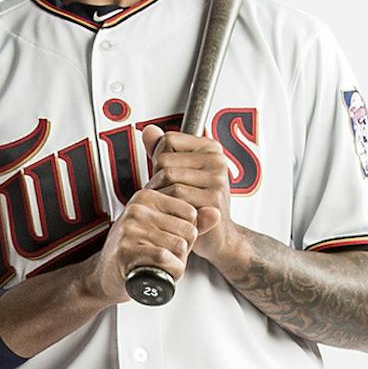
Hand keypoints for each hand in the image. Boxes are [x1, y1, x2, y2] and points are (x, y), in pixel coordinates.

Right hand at [81, 182, 200, 306]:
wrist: (105, 276)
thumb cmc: (135, 251)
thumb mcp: (165, 230)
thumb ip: (193, 221)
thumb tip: (216, 212)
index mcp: (147, 197)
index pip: (191, 213)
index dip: (187, 234)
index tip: (168, 240)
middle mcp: (137, 208)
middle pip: (188, 231)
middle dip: (183, 250)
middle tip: (162, 256)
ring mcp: (129, 229)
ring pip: (179, 247)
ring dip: (177, 264)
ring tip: (159, 265)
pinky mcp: (126, 250)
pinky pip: (164, 258)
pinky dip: (170, 272)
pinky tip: (159, 274)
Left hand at [142, 126, 234, 262]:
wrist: (218, 237)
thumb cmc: (198, 205)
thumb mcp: (180, 173)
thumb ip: (162, 152)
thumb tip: (149, 131)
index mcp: (210, 148)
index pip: (168, 140)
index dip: (159, 160)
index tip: (169, 176)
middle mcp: (217, 160)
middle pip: (164, 160)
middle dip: (156, 180)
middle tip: (165, 196)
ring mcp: (217, 179)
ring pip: (168, 177)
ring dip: (159, 195)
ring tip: (168, 205)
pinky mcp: (213, 198)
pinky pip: (176, 196)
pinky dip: (168, 207)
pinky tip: (174, 214)